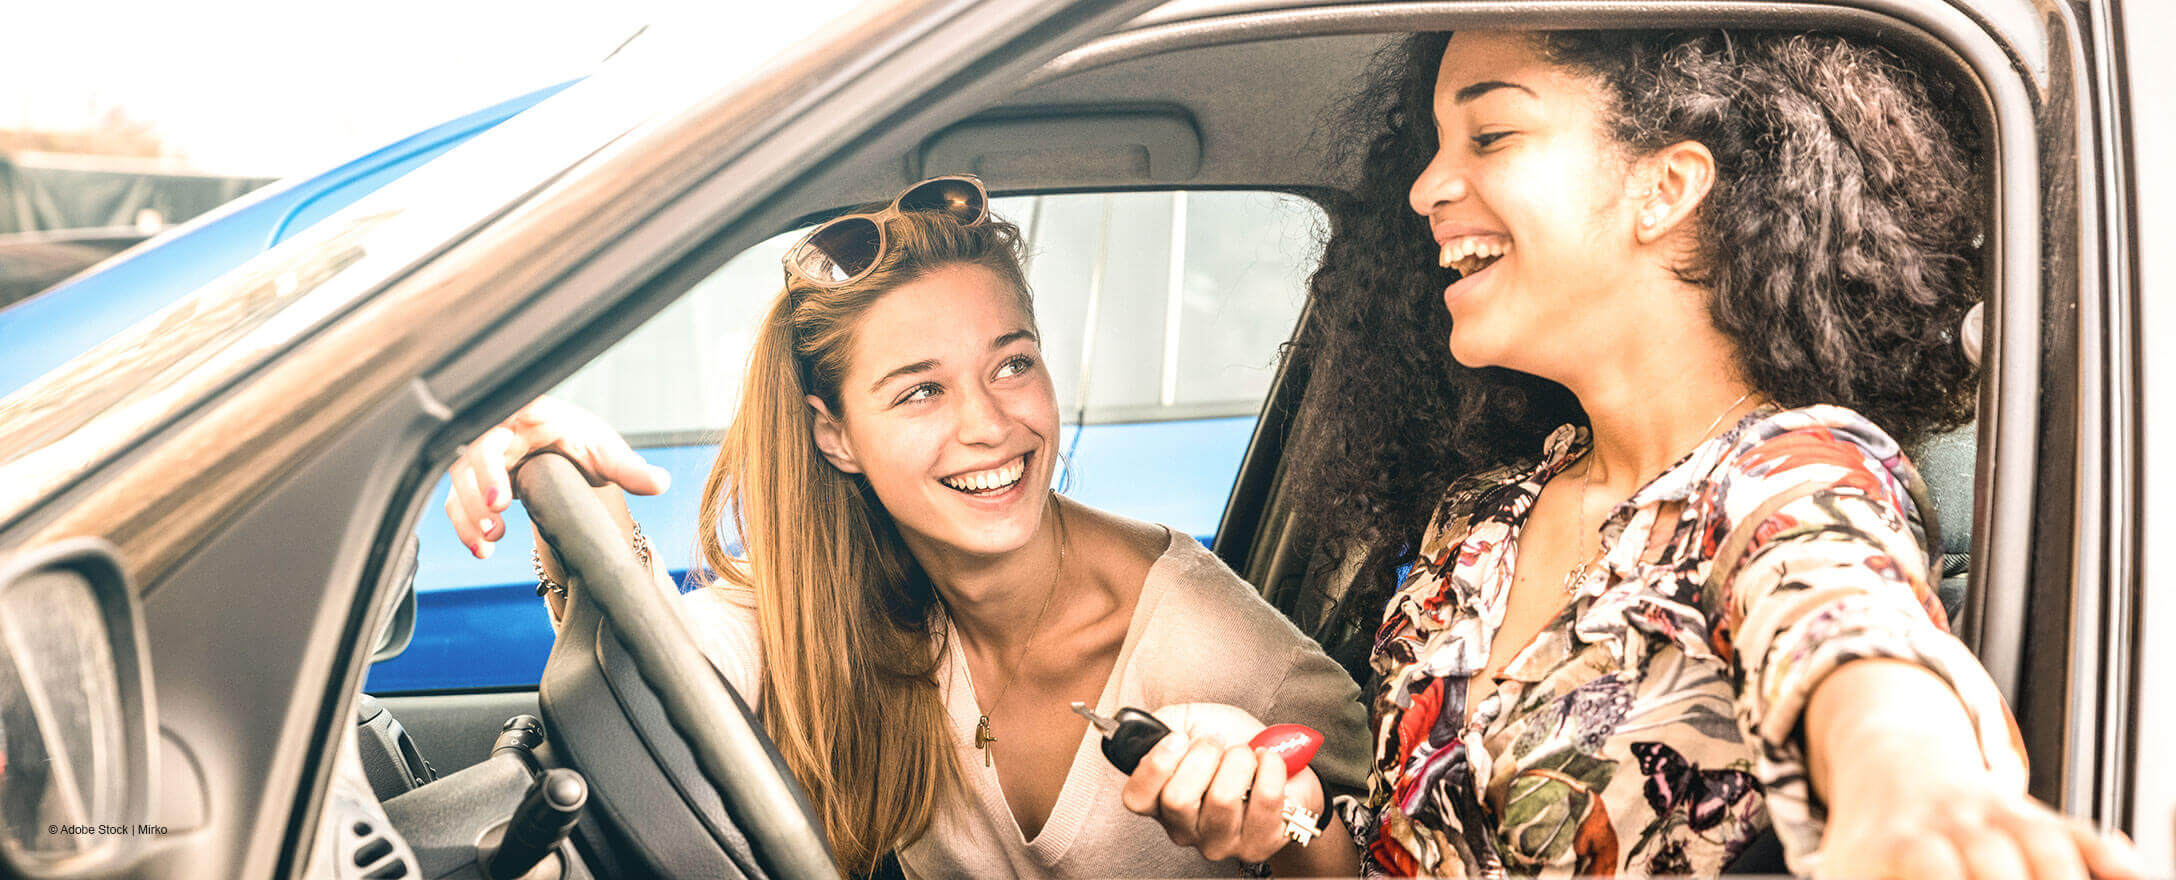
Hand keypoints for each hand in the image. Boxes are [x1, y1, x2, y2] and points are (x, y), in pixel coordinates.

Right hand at [443, 396, 668, 558]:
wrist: (560, 450)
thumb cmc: (578, 441)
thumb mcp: (604, 450)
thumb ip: (629, 467)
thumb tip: (663, 483)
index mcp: (529, 414)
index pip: (506, 418)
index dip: (498, 444)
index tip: (507, 479)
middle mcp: (499, 433)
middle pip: (474, 453)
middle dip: (481, 482)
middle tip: (499, 509)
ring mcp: (482, 460)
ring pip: (460, 482)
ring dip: (469, 512)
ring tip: (490, 540)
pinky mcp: (476, 485)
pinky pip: (458, 504)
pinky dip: (465, 528)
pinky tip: (482, 550)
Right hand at [1117, 703, 1321, 864]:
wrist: (1283, 758)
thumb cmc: (1236, 742)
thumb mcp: (1192, 721)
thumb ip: (1163, 723)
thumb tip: (1154, 728)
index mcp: (1161, 801)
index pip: (1137, 798)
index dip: (1156, 765)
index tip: (1179, 738)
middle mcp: (1186, 829)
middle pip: (1178, 799)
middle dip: (1204, 755)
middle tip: (1219, 744)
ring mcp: (1221, 841)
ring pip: (1222, 799)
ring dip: (1239, 760)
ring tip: (1245, 756)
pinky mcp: (1258, 843)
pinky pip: (1264, 799)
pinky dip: (1270, 767)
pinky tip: (1267, 764)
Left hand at [1817, 780, 2146, 879]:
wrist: (1892, 765)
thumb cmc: (1870, 844)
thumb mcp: (1842, 871)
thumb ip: (1847, 879)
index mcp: (1901, 843)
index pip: (1928, 869)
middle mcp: (1955, 828)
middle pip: (1994, 866)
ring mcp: (2001, 819)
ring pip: (2043, 849)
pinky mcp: (2038, 818)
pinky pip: (2082, 834)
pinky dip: (2111, 858)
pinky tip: (2131, 876)